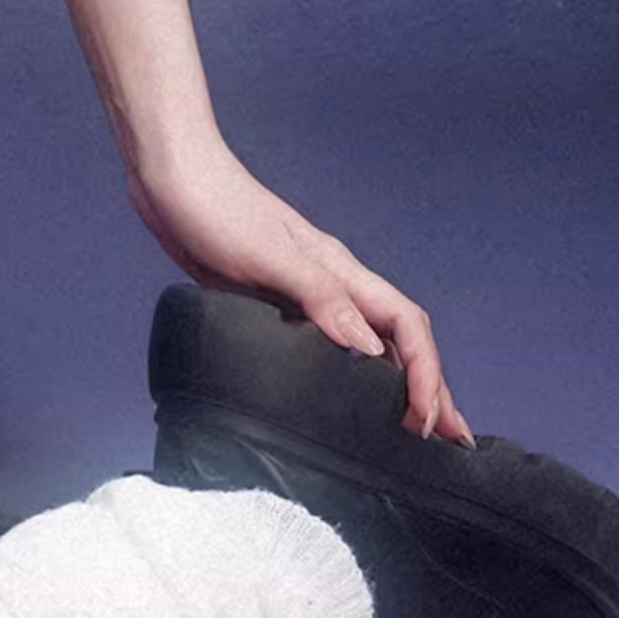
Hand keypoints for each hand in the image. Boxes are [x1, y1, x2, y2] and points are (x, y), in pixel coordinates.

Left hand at [126, 131, 475, 445]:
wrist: (168, 176)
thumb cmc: (214, 206)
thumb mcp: (269, 253)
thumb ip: (320, 296)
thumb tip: (372, 349)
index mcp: (339, 269)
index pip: (405, 325)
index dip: (426, 373)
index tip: (427, 420)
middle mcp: (330, 284)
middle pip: (398, 340)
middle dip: (430, 387)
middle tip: (450, 441)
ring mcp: (302, 295)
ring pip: (366, 345)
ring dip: (396, 385)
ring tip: (413, 431)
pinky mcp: (270, 304)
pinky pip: (324, 348)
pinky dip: (347, 376)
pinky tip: (341, 400)